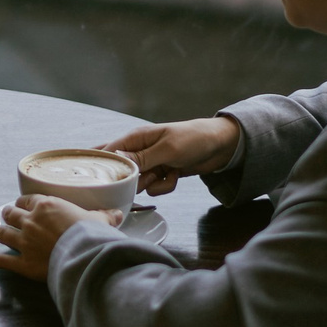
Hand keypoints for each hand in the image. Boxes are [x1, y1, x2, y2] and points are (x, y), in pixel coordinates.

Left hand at [0, 195, 109, 280]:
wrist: (85, 256)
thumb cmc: (92, 236)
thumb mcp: (100, 221)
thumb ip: (105, 216)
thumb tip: (117, 213)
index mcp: (47, 206)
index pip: (29, 200)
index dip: (25, 202)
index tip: (24, 203)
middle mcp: (31, 221)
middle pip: (12, 213)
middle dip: (8, 213)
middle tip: (6, 213)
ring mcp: (23, 242)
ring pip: (1, 231)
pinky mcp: (21, 263)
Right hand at [98, 116, 241, 195]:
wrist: (219, 147)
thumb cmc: (193, 139)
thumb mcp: (167, 149)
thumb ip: (141, 158)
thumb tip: (115, 159)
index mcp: (136, 138)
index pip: (109, 153)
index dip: (107, 167)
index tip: (112, 181)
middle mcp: (139, 151)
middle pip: (122, 172)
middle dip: (136, 180)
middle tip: (151, 175)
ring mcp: (150, 163)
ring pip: (138, 183)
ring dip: (153, 184)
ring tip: (167, 173)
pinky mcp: (161, 173)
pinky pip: (154, 188)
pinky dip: (165, 186)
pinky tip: (175, 176)